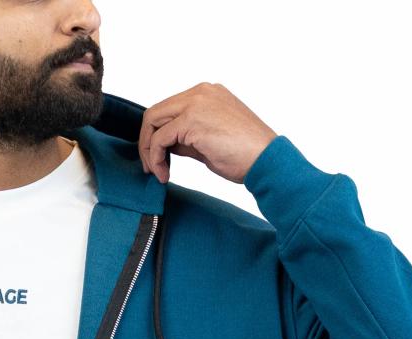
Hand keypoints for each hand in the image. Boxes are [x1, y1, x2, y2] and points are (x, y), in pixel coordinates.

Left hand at [138, 83, 277, 184]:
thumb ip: (186, 137)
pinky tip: (164, 173)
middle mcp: (200, 92)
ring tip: (158, 172)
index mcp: (207, 94)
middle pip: (156, 112)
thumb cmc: (245, 154)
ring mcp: (196, 102)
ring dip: (149, 150)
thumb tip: (166, 145)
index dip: (157, 135)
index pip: (169, 109)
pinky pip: (160, 138)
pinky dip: (156, 158)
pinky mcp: (191, 119)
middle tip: (151, 167)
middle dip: (147, 142)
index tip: (158, 159)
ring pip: (153, 121)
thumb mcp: (209, 140)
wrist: (265, 159)